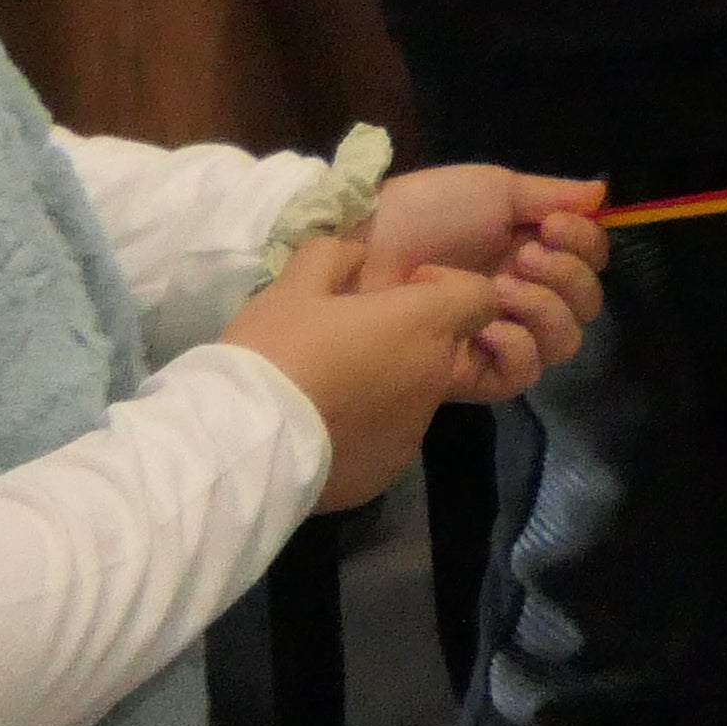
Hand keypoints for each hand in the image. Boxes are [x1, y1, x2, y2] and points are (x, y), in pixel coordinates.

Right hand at [223, 236, 512, 508]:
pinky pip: (387, 437)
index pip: (480, 300)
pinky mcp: (388, 470)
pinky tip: (320, 426)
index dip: (447, 289)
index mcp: (423, 326)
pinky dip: (366, 428)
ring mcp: (414, 430)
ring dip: (384, 385)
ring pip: (413, 395)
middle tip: (348, 341)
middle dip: (406, 339)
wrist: (245, 443)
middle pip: (441, 348)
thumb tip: (356, 255)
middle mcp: (433, 378)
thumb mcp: (293, 286)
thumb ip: (334, 257)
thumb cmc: (277, 353)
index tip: (397, 295)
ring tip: (325, 387)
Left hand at [354, 164, 608, 375]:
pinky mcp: (471, 371)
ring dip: (543, 308)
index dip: (585, 245)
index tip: (554, 225)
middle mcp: (522, 295)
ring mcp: (498, 334)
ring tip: (499, 289)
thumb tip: (602, 194)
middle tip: (524, 256)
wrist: (366, 251)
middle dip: (566, 276)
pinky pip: (520, 375)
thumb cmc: (424, 214)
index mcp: (530, 251)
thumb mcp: (492, 190)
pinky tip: (488, 329)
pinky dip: (515, 348)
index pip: (589, 262)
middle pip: (586, 305)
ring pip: (563, 342)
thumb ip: (549, 194)